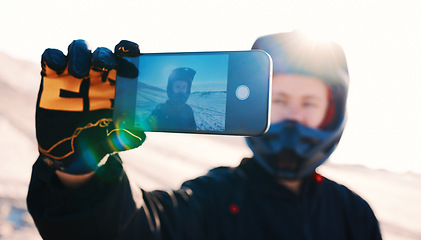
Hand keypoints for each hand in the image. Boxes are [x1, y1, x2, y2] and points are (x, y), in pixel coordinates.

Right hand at [36, 40, 144, 173]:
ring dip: (80, 54)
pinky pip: (51, 58)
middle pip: (102, 52)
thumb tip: (140, 136)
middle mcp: (97, 77)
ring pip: (78, 48)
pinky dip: (53, 57)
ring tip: (79, 72)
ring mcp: (74, 75)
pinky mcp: (51, 79)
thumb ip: (124, 138)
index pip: (125, 60)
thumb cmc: (95, 143)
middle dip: (103, 55)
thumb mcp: (110, 143)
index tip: (132, 52)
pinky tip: (56, 66)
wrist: (67, 155)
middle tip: (102, 65)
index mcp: (117, 86)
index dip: (128, 50)